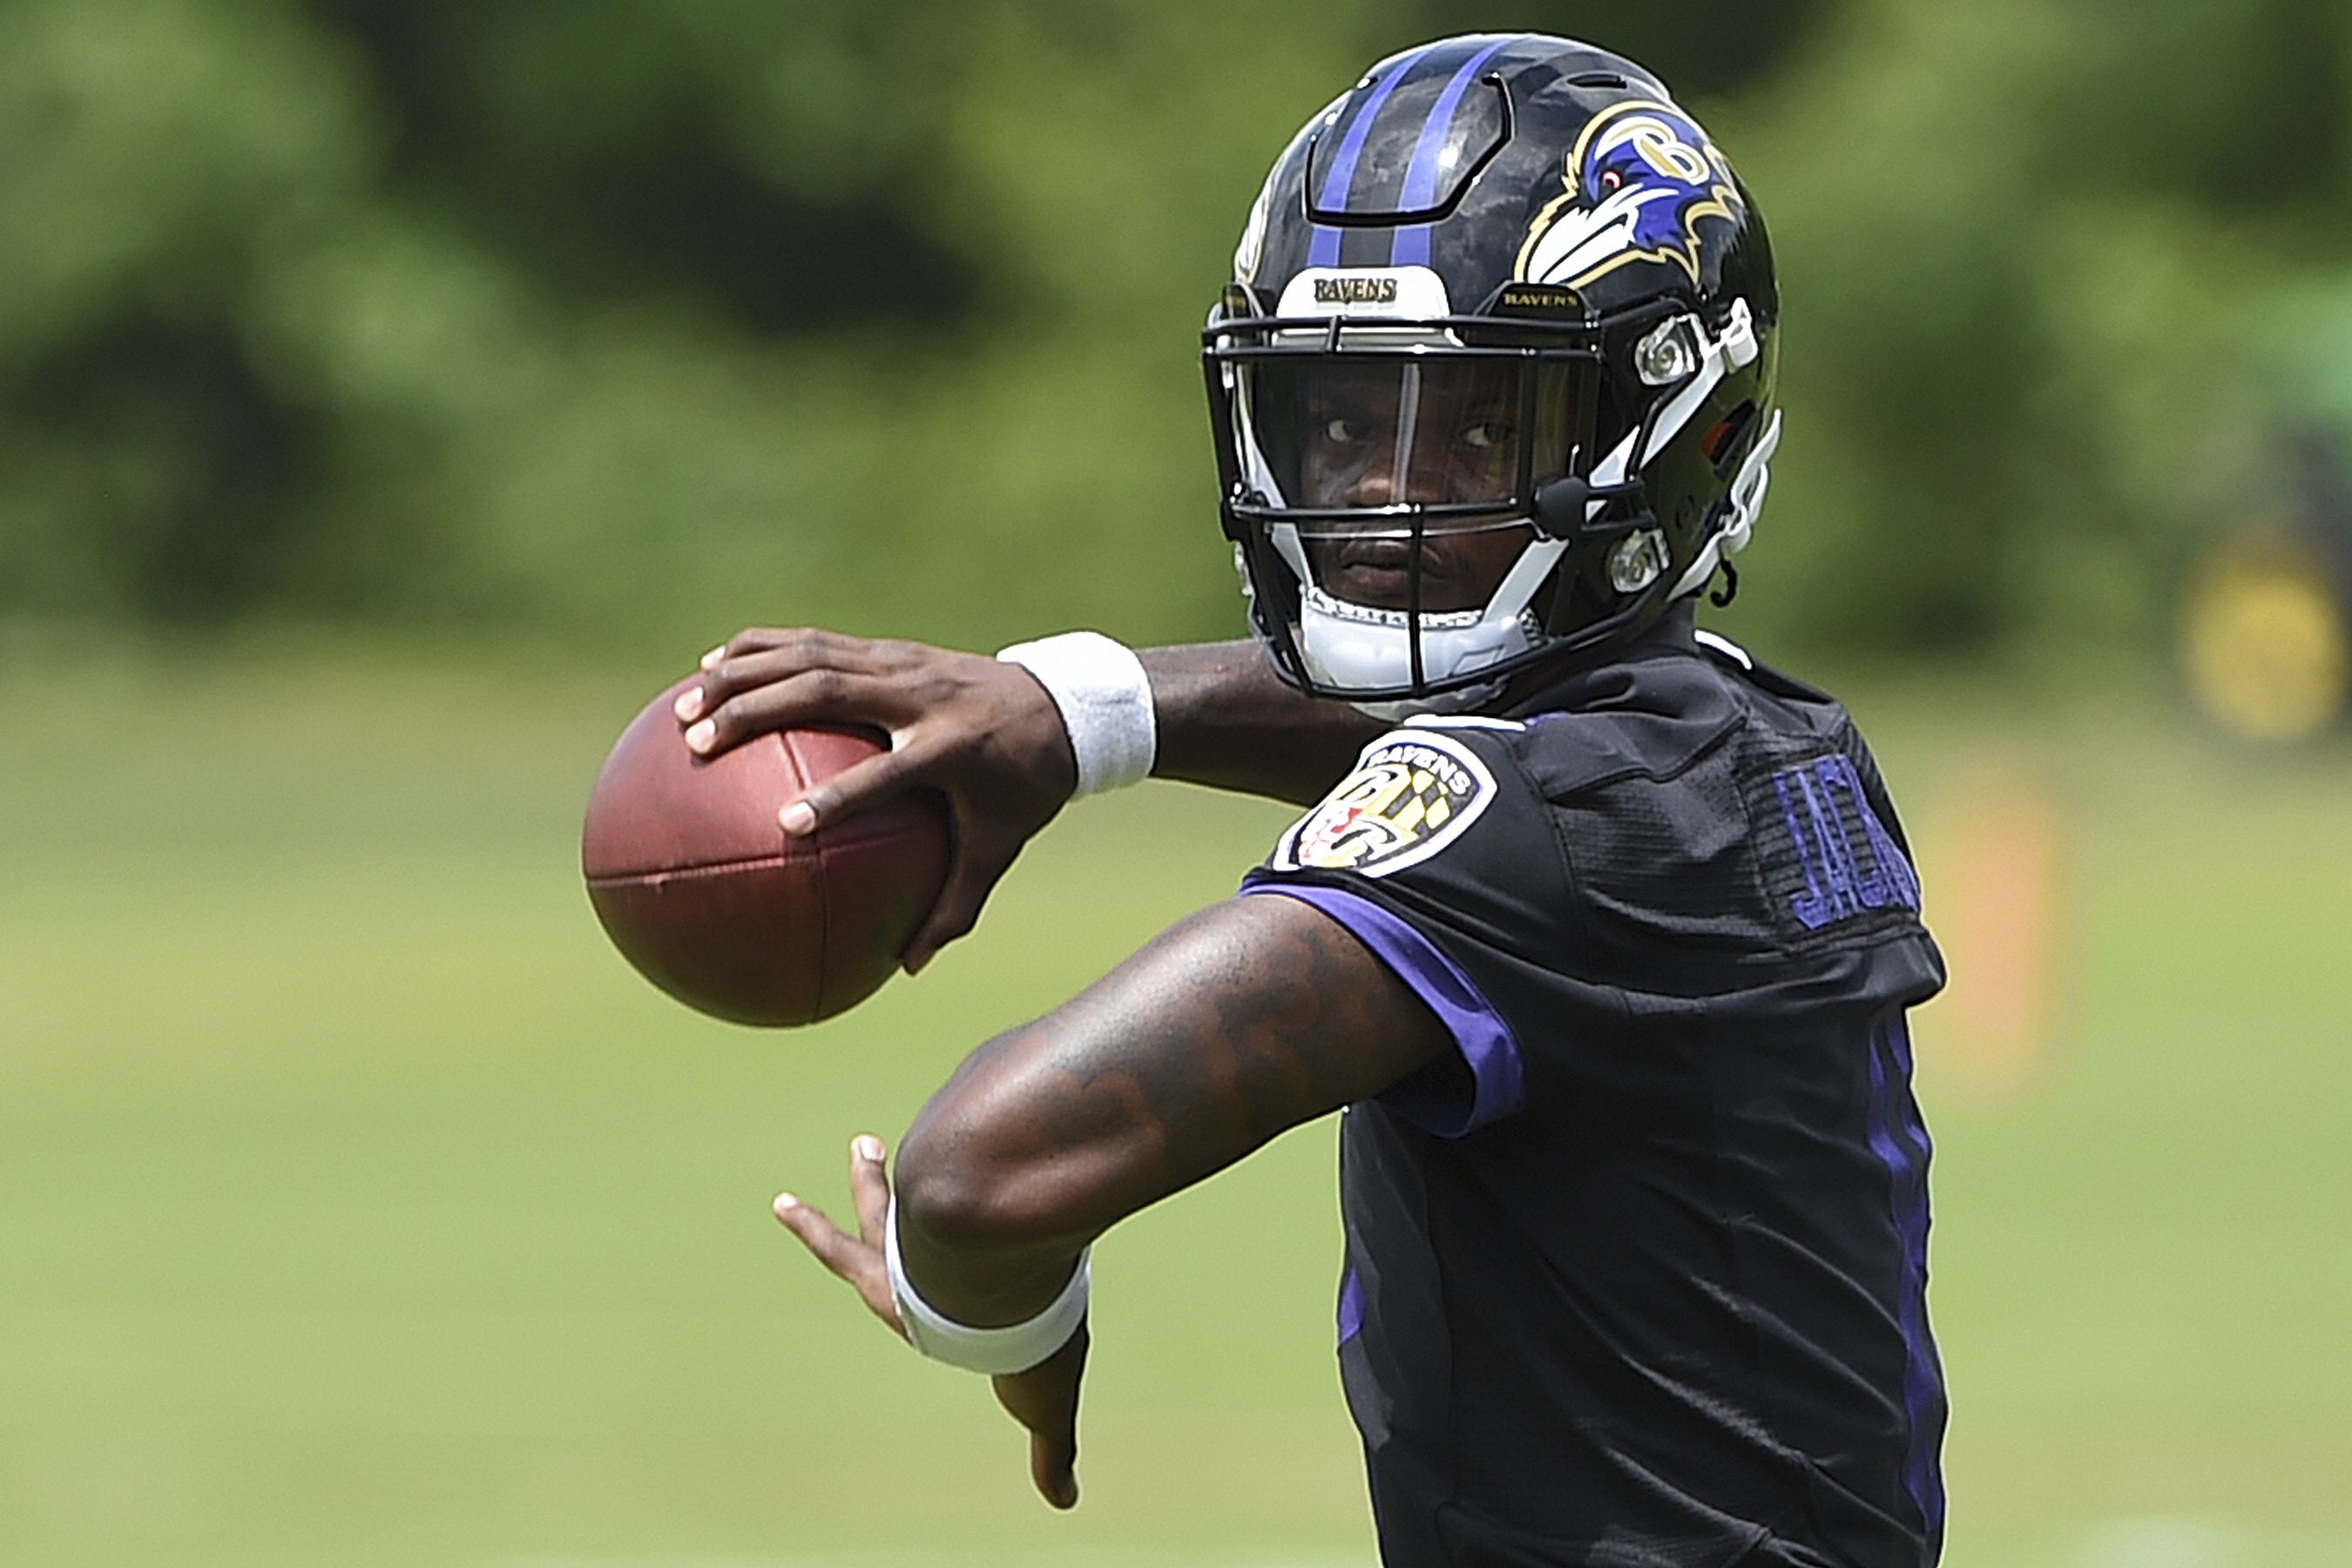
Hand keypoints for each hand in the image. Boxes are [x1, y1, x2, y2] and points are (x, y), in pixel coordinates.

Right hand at [676, 629, 1077, 971]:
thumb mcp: (999, 849)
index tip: (787, 826)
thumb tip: (909, 969)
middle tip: (695, 744)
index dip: (838, 797)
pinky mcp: (887, 647)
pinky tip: (709, 665)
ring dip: (741, 675)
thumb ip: (955, 907)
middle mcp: (919, 698)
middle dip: (755, 712)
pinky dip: (760, 648)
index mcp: (949, 751)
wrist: (1060, 705)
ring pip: (809, 656)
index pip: (886, 775)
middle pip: (826, 693)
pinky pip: (813, 641)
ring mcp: (900, 663)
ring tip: (683, 705)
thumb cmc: (1025, 790)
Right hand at [773, 1135, 1087, 1509]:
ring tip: (866, 1145)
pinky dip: (946, 1133)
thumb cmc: (1009, 1331)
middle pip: (873, 1228)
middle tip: (818, 1186)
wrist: (996, 1256)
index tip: (858, 1274)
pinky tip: (953, 1105)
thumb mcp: (1040, 1400)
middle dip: (860, 1204)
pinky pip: (943, 1145)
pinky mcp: (944, 1167)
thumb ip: (1052, 1448)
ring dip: (874, 1175)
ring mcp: (920, 1209)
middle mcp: (906, 1256)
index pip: (884, 1291)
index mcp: (911, 1306)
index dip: (874, 1278)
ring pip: (895, 1188)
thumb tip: (1066, 1503)